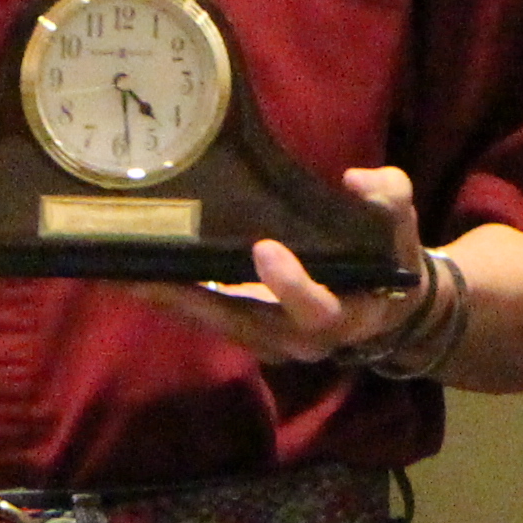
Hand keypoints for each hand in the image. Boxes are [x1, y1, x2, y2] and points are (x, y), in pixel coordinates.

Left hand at [134, 166, 436, 364]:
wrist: (385, 309)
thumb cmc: (389, 260)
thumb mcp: (402, 227)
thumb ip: (389, 199)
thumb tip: (357, 180)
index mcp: (343, 316)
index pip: (315, 310)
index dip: (291, 285)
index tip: (265, 248)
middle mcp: (301, 340)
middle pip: (240, 325)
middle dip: (191, 300)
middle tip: (143, 273)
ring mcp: (269, 341)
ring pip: (213, 324)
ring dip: (167, 300)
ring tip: (119, 273)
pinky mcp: (248, 332)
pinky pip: (206, 318)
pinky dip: (172, 298)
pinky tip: (134, 274)